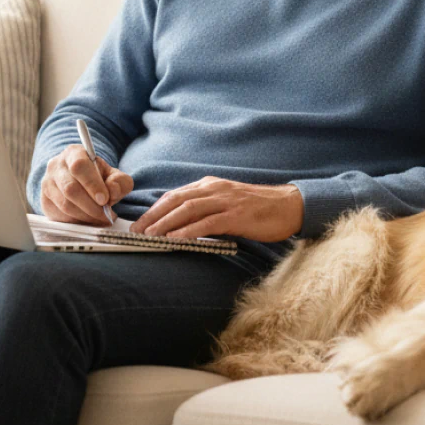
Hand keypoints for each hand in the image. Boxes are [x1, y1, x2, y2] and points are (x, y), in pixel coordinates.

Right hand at [40, 145, 133, 225]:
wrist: (80, 181)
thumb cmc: (98, 177)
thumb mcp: (113, 175)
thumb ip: (119, 181)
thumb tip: (112, 190)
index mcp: (73, 153)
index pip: (79, 166)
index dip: (92, 184)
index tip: (104, 199)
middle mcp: (56, 166)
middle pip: (70, 188)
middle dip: (91, 206)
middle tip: (106, 215)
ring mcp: (47, 183)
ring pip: (65, 204)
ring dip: (86, 216)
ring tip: (101, 219)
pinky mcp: (45, 201)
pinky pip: (60, 215)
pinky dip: (77, 221)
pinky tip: (88, 220)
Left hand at [129, 177, 303, 241]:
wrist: (288, 206)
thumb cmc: (257, 208)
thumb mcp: (226, 203)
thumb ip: (206, 209)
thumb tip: (181, 224)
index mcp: (209, 185)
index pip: (175, 195)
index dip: (154, 209)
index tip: (139, 223)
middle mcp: (214, 189)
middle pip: (175, 200)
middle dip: (152, 216)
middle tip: (135, 232)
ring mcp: (225, 201)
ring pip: (187, 210)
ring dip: (165, 223)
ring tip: (149, 236)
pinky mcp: (236, 215)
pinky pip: (207, 223)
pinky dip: (188, 231)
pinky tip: (175, 240)